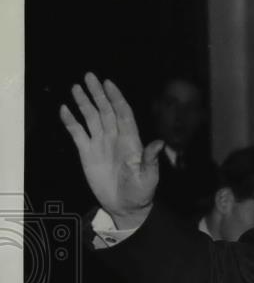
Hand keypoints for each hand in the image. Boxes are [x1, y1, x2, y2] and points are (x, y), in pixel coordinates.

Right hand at [60, 72, 162, 224]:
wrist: (125, 206)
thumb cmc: (141, 192)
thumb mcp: (148, 177)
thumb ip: (150, 160)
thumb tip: (159, 143)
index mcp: (130, 140)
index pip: (123, 113)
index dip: (116, 98)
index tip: (108, 83)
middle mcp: (114, 137)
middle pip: (105, 110)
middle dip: (98, 93)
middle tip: (89, 76)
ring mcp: (100, 143)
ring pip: (91, 117)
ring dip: (84, 102)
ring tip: (76, 87)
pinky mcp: (87, 152)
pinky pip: (77, 133)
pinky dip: (70, 121)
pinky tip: (64, 110)